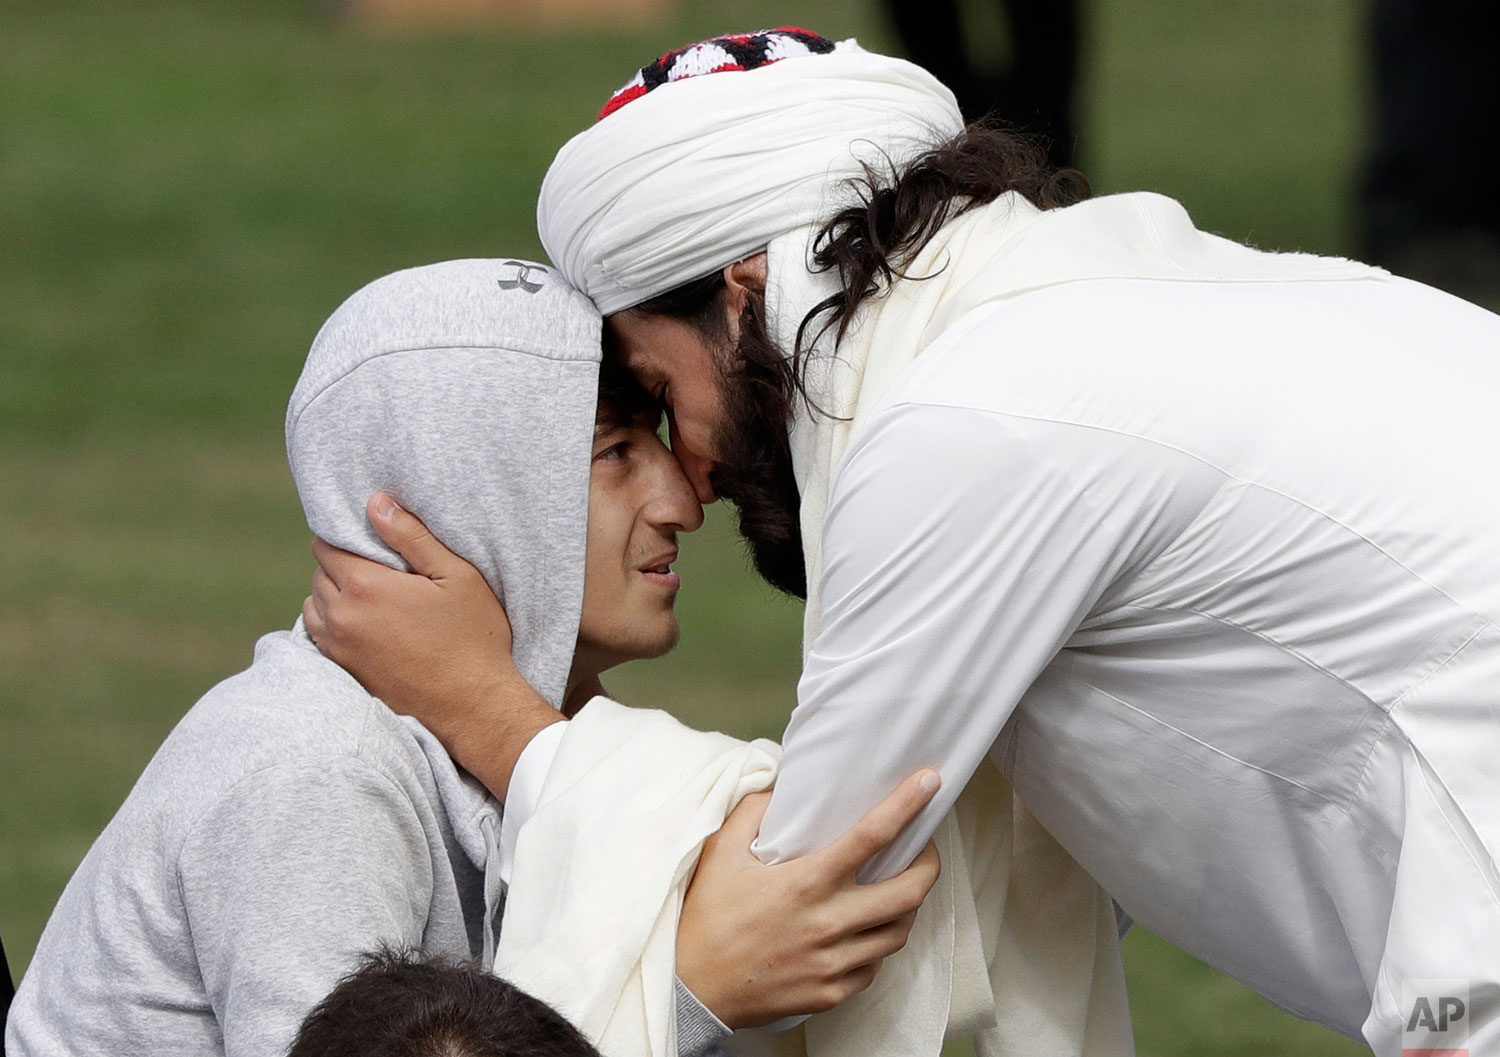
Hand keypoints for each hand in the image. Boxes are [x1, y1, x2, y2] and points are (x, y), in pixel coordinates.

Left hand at [303, 492, 561, 798]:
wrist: (474, 707)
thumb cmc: (473, 638)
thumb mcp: (456, 576)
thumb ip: (412, 536)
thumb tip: (375, 503)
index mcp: (365, 588)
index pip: (326, 546)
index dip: (347, 537)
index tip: (372, 542)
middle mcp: (341, 618)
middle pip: (319, 575)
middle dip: (342, 566)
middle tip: (381, 570)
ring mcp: (337, 650)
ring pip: (314, 607)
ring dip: (334, 597)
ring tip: (373, 599)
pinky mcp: (343, 674)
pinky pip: (320, 637)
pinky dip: (334, 626)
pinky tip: (368, 628)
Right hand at [676, 770, 942, 1028]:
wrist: (692, 987)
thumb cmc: (707, 916)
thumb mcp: (721, 852)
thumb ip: (753, 811)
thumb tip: (781, 786)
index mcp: (807, 882)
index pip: (873, 835)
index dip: (907, 805)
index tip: (929, 783)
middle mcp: (828, 923)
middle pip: (909, 893)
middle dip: (929, 865)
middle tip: (924, 850)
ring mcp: (833, 963)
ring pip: (898, 933)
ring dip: (906, 907)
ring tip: (897, 889)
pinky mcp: (831, 993)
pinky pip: (873, 967)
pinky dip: (876, 945)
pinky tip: (864, 931)